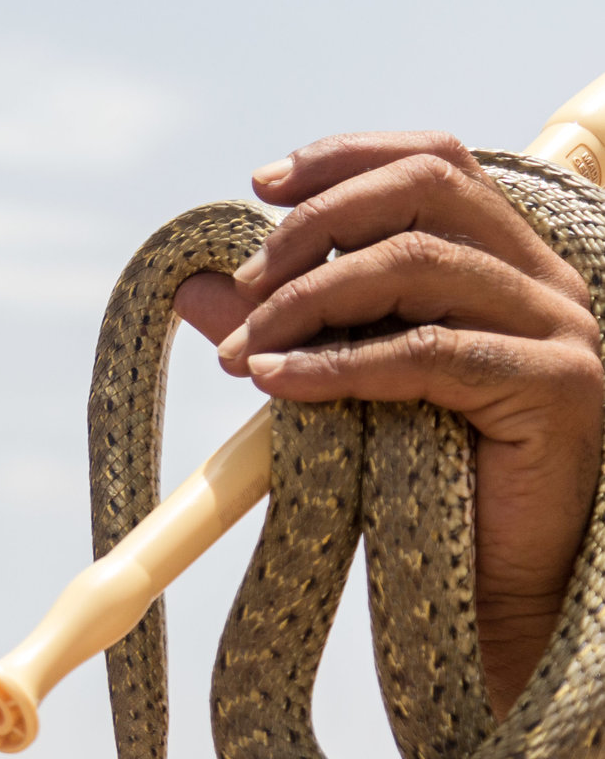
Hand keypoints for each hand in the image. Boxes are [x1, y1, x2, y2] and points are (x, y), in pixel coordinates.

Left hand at [175, 131, 603, 713]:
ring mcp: (563, 330)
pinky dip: (339, 363)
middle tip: (244, 284)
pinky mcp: (558, 388)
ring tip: (241, 351)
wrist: (492, 597)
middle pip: (428, 190)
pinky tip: (275, 382)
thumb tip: (196, 285)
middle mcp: (546, 282)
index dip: (344, 161)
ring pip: (419, 265)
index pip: (435, 163)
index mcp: (507, 264)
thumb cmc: (422, 492)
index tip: (259, 186)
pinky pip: (428, 354)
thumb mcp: (345, 390)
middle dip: (318, 224)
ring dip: (309, 300)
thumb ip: (288, 329)